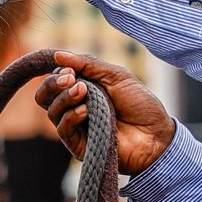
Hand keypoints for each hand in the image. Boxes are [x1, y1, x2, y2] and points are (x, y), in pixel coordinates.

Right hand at [34, 50, 175, 175]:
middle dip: (52, 84)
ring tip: (84, 92)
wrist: (158, 134)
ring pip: (51, 111)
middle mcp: (74, 108)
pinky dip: (71, 116)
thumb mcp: (116, 76)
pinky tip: (86, 111)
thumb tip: (57, 55)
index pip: (54, 81)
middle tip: (70, 79)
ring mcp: (76, 127)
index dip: (57, 73)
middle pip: (43, 96)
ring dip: (64, 98)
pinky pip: (63, 129)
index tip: (71, 70)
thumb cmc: (141, 105)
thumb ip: (87, 63)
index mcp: (82, 90)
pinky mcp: (80, 146)